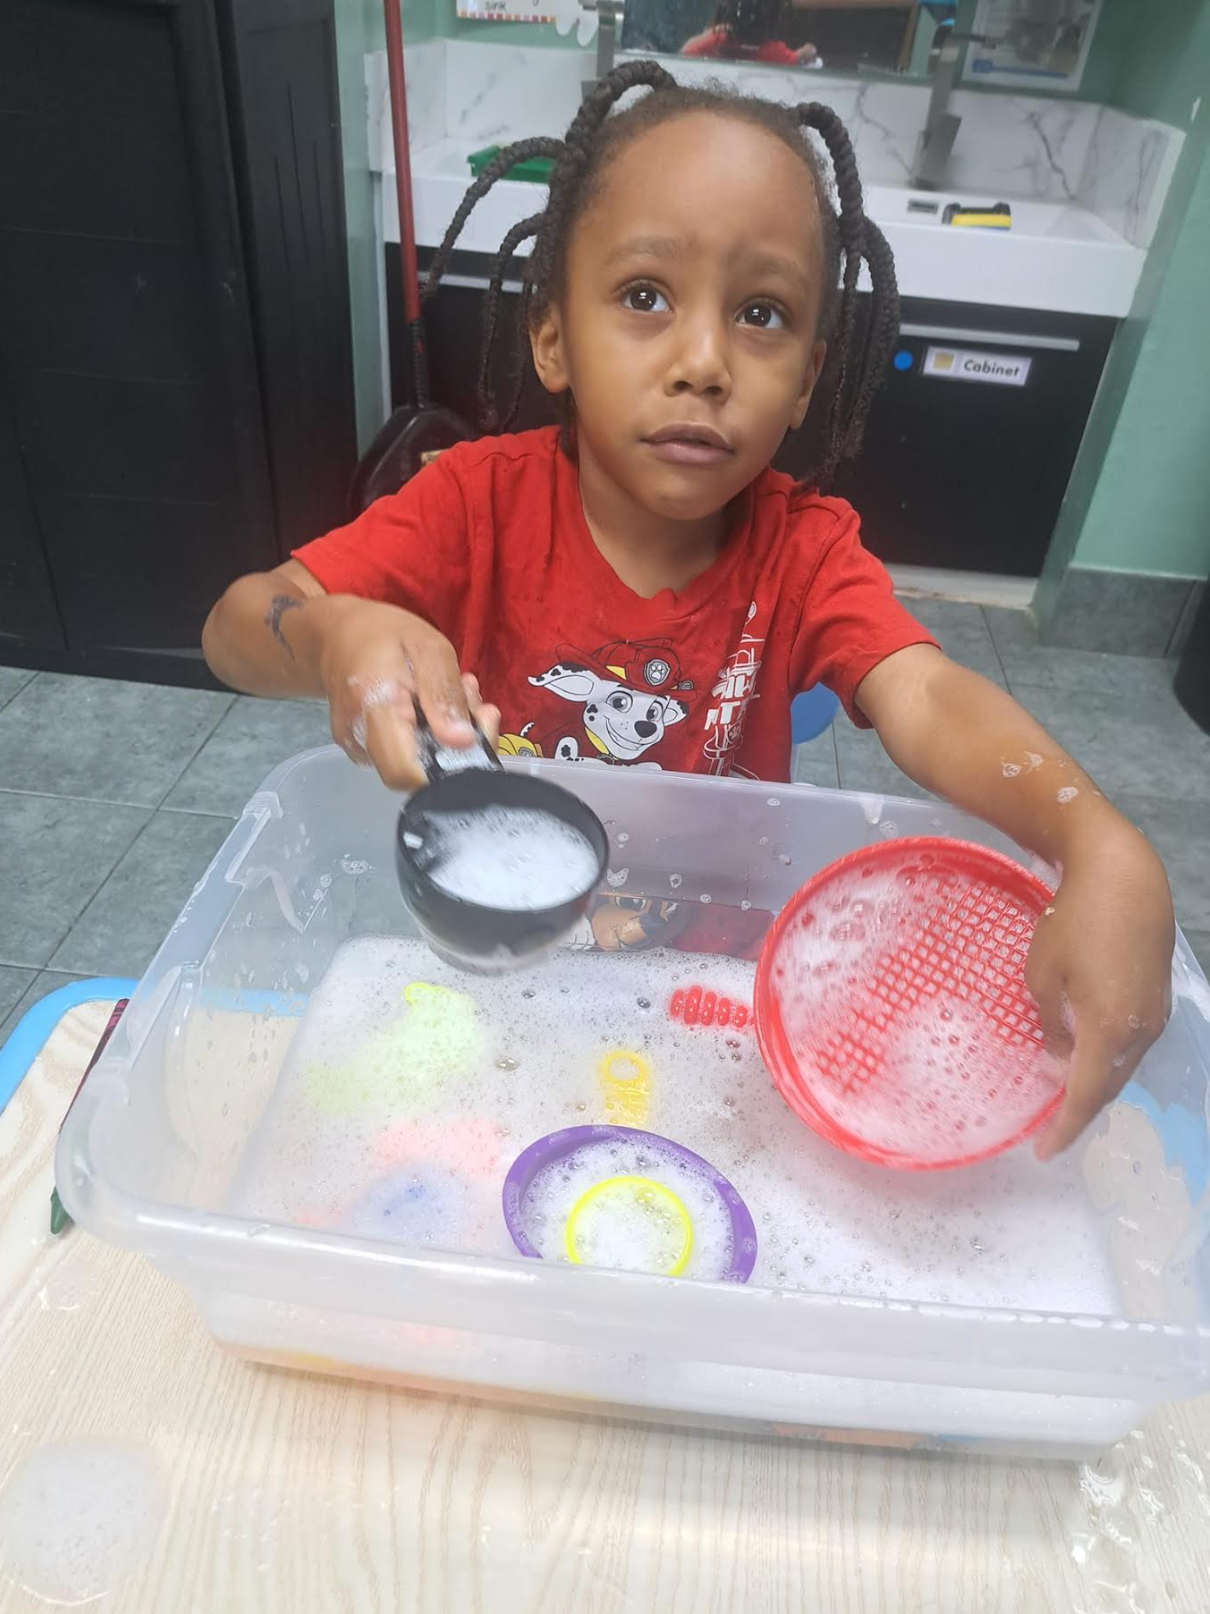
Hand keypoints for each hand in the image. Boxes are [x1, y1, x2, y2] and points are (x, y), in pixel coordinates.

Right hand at [310, 596, 498, 789]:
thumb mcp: (427, 647)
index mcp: (373, 710)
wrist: (336, 635)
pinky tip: (434, 703)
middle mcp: (358, 739)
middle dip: (456, 742)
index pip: (407, 773)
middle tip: (470, 695)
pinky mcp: (363, 749)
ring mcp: (357, 748)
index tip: (476, 726)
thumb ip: (443, 694)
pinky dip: (430, 733)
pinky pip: (404, 753)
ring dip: (446, 735)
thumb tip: (462, 742)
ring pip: (415, 763)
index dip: (450, 764)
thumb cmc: (382, 633)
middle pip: (418, 771)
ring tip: (453, 692)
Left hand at [1025, 823, 1173, 1159]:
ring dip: (1095, 1084)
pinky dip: (1107, 1058)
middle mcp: (1140, 1031)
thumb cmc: (1073, 921)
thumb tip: (1059, 1057)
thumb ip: (1051, 1024)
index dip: (1064, 1129)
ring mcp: (1155, 1015)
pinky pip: (1131, 1043)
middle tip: (1051, 1130)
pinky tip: (1086, 1057)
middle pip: (1109, 1087)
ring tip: (1064, 1097)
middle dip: (1080, 1112)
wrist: (1124, 876)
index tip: (1043, 1152)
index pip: (1085, 1097)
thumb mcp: (1042, 976)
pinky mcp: (1158, 997)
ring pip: (1122, 1066)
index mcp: (1109, 1030)